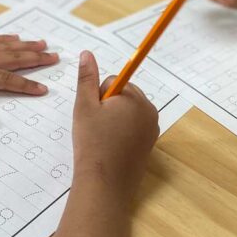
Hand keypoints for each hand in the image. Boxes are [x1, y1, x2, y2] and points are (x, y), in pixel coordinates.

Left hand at [0, 35, 58, 127]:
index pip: (5, 79)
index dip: (25, 85)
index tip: (44, 89)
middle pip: (13, 58)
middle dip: (35, 59)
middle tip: (57, 58)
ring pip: (6, 47)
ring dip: (26, 46)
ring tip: (45, 44)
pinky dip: (7, 39)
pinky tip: (16, 38)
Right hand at [72, 51, 158, 202]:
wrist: (105, 183)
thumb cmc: (92, 143)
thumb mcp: (84, 106)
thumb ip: (86, 78)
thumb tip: (87, 53)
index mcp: (135, 97)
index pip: (114, 82)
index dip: (98, 96)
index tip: (94, 115)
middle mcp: (149, 110)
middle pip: (124, 95)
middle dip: (109, 105)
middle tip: (97, 127)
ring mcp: (152, 128)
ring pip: (128, 112)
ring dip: (115, 118)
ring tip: (104, 138)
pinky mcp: (150, 143)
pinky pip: (134, 127)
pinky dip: (123, 132)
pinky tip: (113, 146)